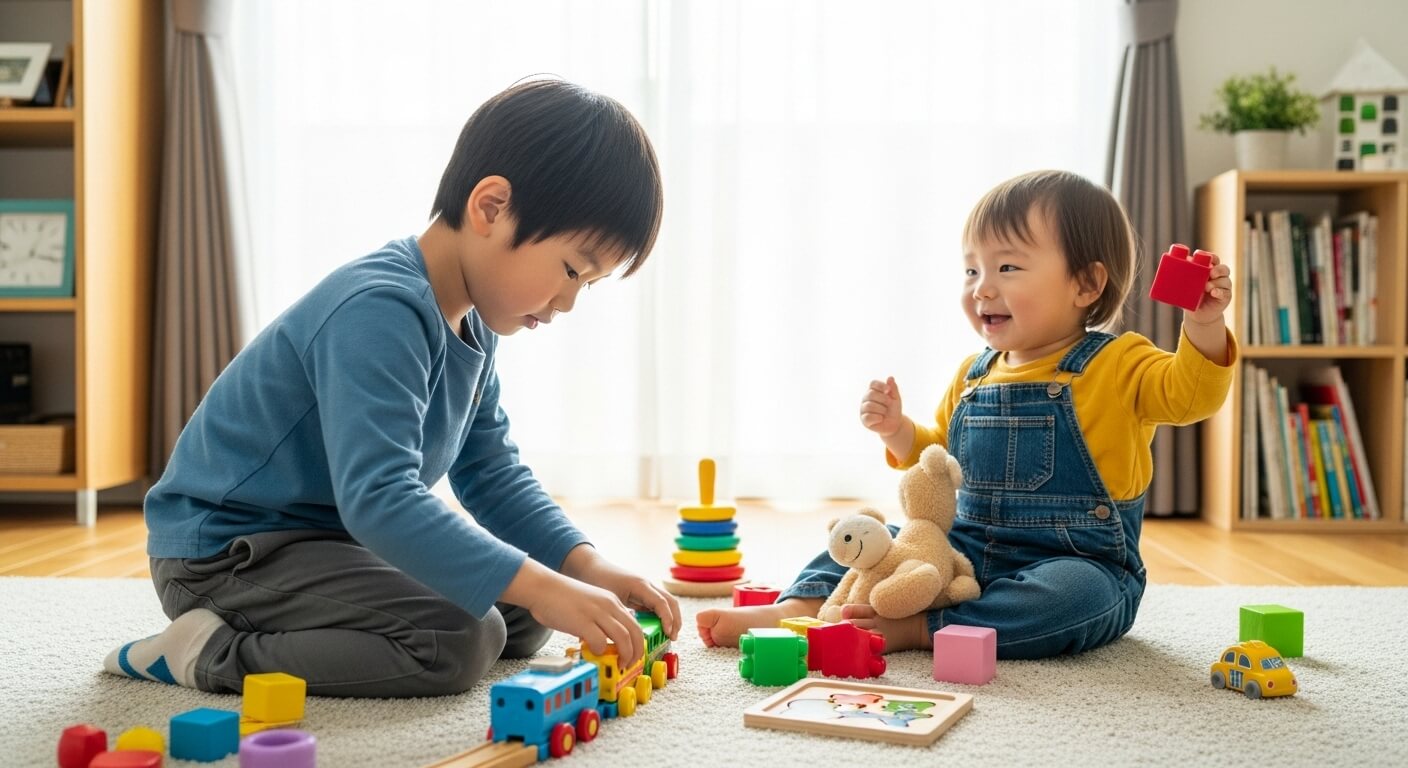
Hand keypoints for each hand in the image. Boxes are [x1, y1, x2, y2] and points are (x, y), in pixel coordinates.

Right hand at [503, 558, 645, 668]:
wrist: (542, 586)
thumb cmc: (561, 598)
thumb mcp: (591, 604)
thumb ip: (601, 619)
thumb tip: (605, 642)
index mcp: (612, 602)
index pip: (635, 624)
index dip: (638, 643)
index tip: (633, 655)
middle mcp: (609, 605)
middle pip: (635, 632)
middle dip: (637, 652)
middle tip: (630, 664)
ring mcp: (597, 612)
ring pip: (623, 637)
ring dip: (624, 655)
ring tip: (618, 664)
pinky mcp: (582, 621)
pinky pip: (600, 641)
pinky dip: (600, 651)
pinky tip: (593, 652)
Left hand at [562, 545, 681, 640]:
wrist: (591, 568)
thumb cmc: (598, 581)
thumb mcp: (609, 599)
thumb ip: (621, 615)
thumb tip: (629, 635)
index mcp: (640, 585)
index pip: (661, 602)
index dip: (667, 619)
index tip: (668, 634)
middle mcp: (647, 585)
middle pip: (671, 601)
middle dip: (675, 620)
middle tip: (673, 638)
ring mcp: (646, 588)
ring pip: (667, 603)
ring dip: (671, 618)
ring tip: (669, 636)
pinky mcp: (642, 593)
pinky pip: (658, 604)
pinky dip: (662, 616)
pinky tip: (658, 629)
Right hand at [860, 377, 903, 436]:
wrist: (894, 424)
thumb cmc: (893, 409)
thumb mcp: (896, 398)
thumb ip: (893, 388)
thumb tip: (890, 377)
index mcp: (873, 391)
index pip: (873, 383)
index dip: (881, 386)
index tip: (888, 391)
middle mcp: (866, 398)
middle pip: (871, 394)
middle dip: (884, 399)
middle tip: (889, 404)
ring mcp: (863, 409)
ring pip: (870, 406)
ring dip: (882, 410)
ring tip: (885, 413)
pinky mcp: (863, 419)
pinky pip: (868, 417)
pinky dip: (878, 418)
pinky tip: (880, 419)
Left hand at [1187, 252, 1231, 326]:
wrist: (1197, 314)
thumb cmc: (1190, 296)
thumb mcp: (1184, 286)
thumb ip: (1181, 278)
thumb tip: (1172, 269)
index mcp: (1209, 270)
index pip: (1214, 259)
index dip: (1211, 257)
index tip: (1202, 256)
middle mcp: (1218, 277)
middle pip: (1224, 269)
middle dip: (1218, 269)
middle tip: (1210, 273)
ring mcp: (1223, 287)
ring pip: (1225, 280)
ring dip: (1216, 282)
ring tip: (1206, 287)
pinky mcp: (1225, 297)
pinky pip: (1225, 293)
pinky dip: (1219, 292)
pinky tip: (1213, 293)